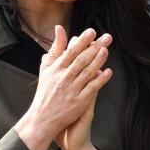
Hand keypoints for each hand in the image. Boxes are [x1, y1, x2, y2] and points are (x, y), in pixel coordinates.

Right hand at [14, 26, 112, 149]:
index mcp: (56, 70)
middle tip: (107, 37)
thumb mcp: (46, 68)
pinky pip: (91, 89)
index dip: (81, 41)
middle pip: (81, 60)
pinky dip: (99, 80)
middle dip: (94, 47)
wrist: (41, 120)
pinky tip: (108, 72)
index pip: (70, 52)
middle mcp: (63, 79)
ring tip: (106, 50)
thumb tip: (59, 28)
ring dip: (98, 61)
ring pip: (87, 73)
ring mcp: (71, 91)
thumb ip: (56, 48)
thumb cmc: (45, 92)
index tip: (92, 31)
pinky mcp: (78, 102)